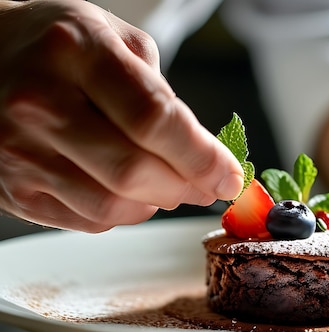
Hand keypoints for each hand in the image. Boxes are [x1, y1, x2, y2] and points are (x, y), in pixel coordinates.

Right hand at [0, 0, 242, 231]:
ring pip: (112, 206)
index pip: (154, 119)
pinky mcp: (11, 188)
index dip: (203, 157)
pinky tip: (126, 190)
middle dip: (187, 187)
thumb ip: (159, 90)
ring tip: (167, 184)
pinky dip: (123, 213)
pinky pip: (87, 221)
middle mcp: (40, 102)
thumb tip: (202, 153)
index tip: (230, 176)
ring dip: (156, 203)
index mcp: (77, 52)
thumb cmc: (57, 44)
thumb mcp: (112, 35)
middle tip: (208, 185)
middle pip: (134, 172)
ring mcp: (19, 150)